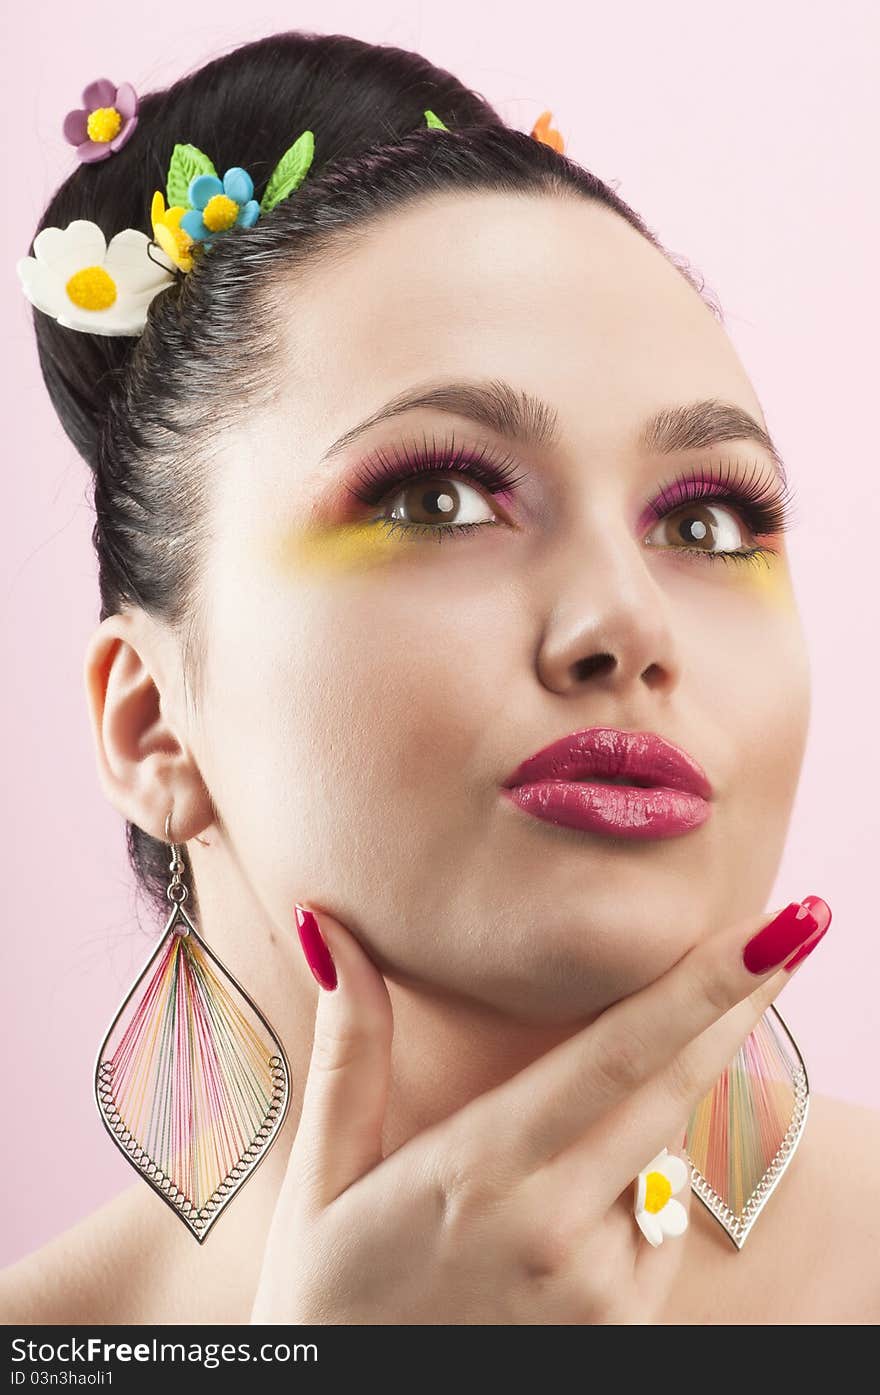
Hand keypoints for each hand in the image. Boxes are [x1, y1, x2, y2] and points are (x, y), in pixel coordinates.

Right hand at [250, 896, 828, 1324]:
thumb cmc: (330, 1297)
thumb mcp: (322, 1175)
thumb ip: (350, 1049)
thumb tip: (331, 928)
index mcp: (482, 1168)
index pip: (619, 1054)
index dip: (704, 988)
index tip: (774, 931)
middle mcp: (558, 1225)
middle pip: (680, 1087)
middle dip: (741, 1002)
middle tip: (793, 933)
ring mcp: (601, 1285)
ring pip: (670, 1151)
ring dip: (670, 1093)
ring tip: (616, 1082)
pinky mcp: (624, 1325)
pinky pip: (661, 1218)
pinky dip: (649, 1173)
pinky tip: (587, 1175)